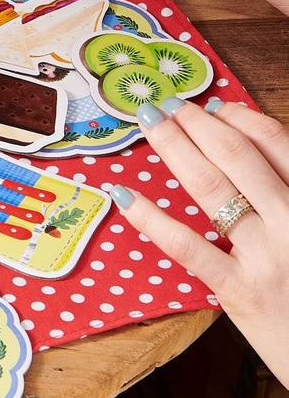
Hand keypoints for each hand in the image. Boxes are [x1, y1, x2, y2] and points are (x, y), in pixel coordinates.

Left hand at [113, 98, 288, 386]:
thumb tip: (253, 151)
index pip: (278, 142)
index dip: (239, 117)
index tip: (214, 106)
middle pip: (236, 155)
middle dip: (196, 122)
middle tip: (166, 104)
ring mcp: (269, 258)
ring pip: (211, 188)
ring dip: (174, 147)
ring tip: (149, 122)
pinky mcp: (243, 294)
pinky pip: (189, 248)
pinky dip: (152, 218)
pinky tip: (124, 195)